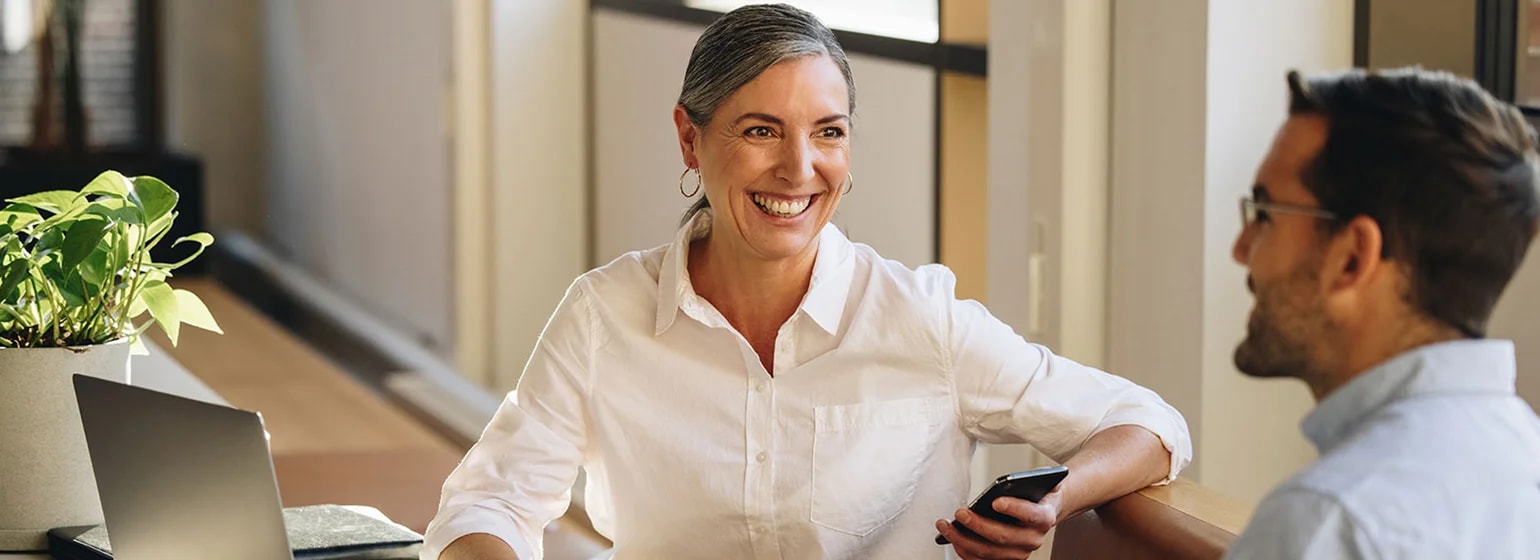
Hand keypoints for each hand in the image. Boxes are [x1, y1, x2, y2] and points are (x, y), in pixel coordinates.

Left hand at [934, 488, 1061, 559]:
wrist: (1042, 511)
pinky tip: (950, 536)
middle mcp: (1033, 540)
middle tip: (959, 512)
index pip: (1031, 515)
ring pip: (988, 552)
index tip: (995, 501)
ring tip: (944, 524)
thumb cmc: (1035, 494)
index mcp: (1044, 518)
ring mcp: (1018, 553)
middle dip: (978, 525)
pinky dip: (963, 550)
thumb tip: (1025, 477)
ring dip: (962, 539)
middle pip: (1003, 537)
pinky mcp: (1004, 559)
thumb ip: (1038, 477)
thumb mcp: (1040, 481)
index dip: (1014, 509)